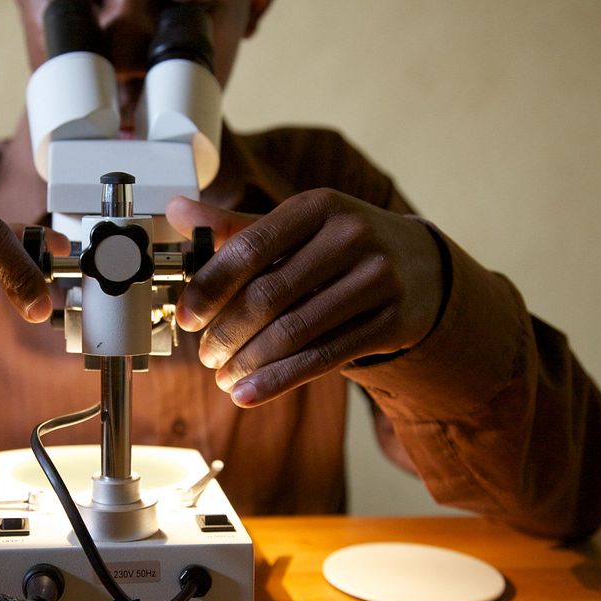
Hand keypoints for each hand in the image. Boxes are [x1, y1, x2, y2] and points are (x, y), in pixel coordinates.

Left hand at [166, 189, 442, 406]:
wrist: (422, 267)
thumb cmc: (342, 245)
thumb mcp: (297, 227)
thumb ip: (238, 227)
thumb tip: (178, 211)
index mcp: (317, 206)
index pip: (249, 248)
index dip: (210, 287)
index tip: (186, 317)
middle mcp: (351, 236)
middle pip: (269, 295)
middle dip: (227, 333)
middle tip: (204, 355)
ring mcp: (377, 279)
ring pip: (295, 331)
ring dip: (249, 362)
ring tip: (223, 377)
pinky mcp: (393, 321)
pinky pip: (324, 357)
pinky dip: (279, 380)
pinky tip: (248, 394)